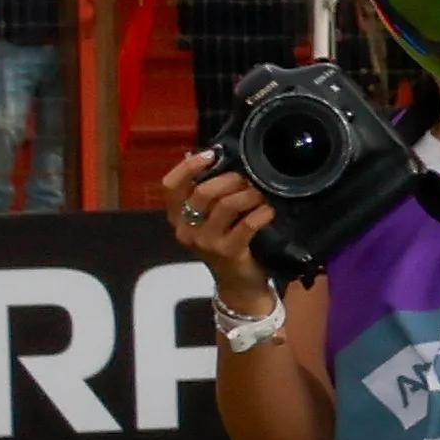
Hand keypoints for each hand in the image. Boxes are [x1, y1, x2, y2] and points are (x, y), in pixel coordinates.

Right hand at [161, 148, 281, 308]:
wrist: (238, 285)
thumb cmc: (226, 245)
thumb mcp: (209, 221)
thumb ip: (208, 197)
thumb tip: (216, 160)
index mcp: (177, 218)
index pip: (170, 186)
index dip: (188, 166)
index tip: (211, 155)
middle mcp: (186, 230)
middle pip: (202, 192)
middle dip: (230, 180)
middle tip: (248, 180)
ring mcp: (205, 242)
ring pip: (226, 205)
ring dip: (249, 195)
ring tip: (261, 195)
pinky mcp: (228, 252)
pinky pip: (247, 224)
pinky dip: (262, 213)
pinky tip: (269, 211)